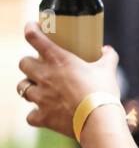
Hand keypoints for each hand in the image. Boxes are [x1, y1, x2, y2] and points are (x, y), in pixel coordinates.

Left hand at [17, 24, 120, 139]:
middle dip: (29, 63)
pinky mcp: (42, 116)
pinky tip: (45, 114)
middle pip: (23, 63)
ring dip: (29, 87)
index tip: (32, 27)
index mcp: (58, 60)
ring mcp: (40, 97)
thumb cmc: (103, 91)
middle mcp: (44, 76)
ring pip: (22, 88)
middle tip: (41, 66)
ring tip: (41, 89)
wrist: (99, 120)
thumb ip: (108, 57)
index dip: (30, 29)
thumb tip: (107, 50)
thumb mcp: (108, 69)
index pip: (34, 37)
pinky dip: (37, 115)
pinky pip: (31, 115)